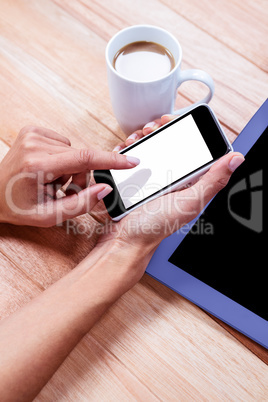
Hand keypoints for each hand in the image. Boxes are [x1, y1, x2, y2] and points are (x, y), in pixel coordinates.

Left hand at [0, 126, 138, 226]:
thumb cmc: (17, 206)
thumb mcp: (49, 216)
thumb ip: (81, 204)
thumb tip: (105, 189)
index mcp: (37, 166)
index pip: (84, 158)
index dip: (112, 160)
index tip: (131, 161)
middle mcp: (34, 145)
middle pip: (81, 157)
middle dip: (81, 176)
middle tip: (64, 191)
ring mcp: (32, 134)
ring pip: (74, 150)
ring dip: (71, 168)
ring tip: (53, 181)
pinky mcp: (33, 130)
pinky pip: (64, 144)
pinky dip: (62, 158)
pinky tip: (47, 169)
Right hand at [98, 115, 244, 275]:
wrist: (124, 239)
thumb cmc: (155, 226)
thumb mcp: (188, 202)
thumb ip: (212, 181)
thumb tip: (236, 159)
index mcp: (191, 182)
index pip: (196, 148)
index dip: (187, 129)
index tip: (175, 120)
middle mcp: (174, 179)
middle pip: (172, 144)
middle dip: (161, 129)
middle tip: (153, 128)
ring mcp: (154, 179)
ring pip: (152, 148)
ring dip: (144, 137)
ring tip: (137, 138)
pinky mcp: (137, 181)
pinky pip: (135, 160)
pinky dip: (130, 150)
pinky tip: (126, 149)